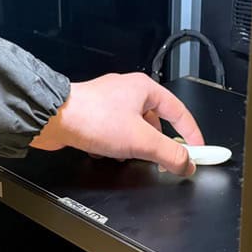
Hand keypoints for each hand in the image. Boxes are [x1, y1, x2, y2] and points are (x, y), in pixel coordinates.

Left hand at [30, 73, 204, 175]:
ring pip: (133, 130)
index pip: (179, 111)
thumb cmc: (93, 118)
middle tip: (162, 159)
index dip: (191, 133)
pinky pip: (114, 134)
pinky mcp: (94, 116)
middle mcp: (128, 92)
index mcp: (144, 88)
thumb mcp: (141, 140)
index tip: (197, 150)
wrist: (53, 119)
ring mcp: (109, 103)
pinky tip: (107, 152)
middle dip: (156, 143)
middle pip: (155, 122)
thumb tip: (187, 163)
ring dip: (132, 146)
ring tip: (125, 153)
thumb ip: (169, 153)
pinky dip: (114, 146)